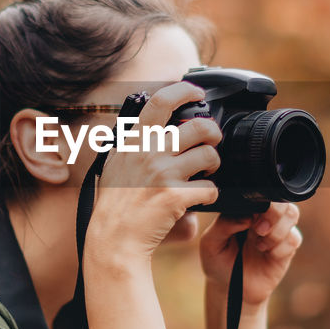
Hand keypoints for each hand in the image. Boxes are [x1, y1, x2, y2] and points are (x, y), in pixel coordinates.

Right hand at [86, 82, 221, 262]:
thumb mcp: (115, 163)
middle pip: (199, 127)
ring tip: (206, 172)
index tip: (197, 93)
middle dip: (213, 133)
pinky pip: (210, 188)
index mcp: (135, 141)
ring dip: (215, 164)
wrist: (115, 237)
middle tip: (211, 142)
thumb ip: (131, 142)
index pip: (161, 102)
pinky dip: (210, 193)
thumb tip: (142, 120)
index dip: (184, 91)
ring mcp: (163, 174)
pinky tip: (200, 197)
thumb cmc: (115, 202)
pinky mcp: (175, 196)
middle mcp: (149, 153)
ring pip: (209, 156)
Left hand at [199, 202, 301, 309]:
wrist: (230, 290)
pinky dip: (281, 247)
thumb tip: (246, 215)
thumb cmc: (218, 262)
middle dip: (274, 213)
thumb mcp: (210, 243)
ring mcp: (277, 231)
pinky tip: (268, 254)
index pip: (261, 193)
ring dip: (277, 230)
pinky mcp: (286, 249)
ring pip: (292, 214)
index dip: (261, 200)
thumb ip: (223, 224)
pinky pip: (294, 239)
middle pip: (282, 199)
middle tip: (259, 229)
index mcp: (246, 209)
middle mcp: (264, 216)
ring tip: (260, 245)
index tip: (250, 218)